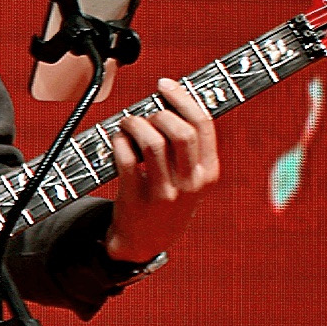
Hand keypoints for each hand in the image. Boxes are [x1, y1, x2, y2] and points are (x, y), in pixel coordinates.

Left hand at [98, 76, 221, 265]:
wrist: (145, 241)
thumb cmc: (166, 199)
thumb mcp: (190, 178)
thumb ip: (187, 147)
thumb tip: (169, 101)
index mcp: (209, 172)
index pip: (203, 125)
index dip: (182, 98)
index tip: (164, 84)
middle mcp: (191, 182)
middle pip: (180, 131)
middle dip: (158, 113)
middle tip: (145, 114)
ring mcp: (164, 192)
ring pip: (151, 142)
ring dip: (134, 124)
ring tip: (126, 123)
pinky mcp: (137, 198)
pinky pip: (126, 159)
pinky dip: (118, 142)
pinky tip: (117, 140)